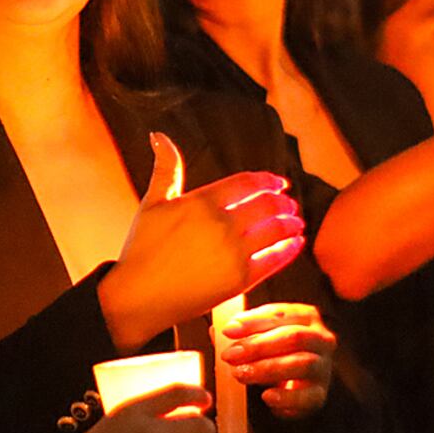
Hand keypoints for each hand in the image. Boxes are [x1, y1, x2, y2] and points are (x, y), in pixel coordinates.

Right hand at [97, 135, 303, 349]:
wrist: (138, 297)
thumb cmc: (141, 249)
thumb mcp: (152, 203)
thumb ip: (165, 169)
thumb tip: (159, 135)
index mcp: (202, 202)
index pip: (247, 183)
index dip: (267, 180)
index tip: (278, 182)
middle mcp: (221, 224)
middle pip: (267, 205)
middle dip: (283, 202)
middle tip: (289, 204)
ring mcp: (233, 253)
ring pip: (276, 230)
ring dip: (291, 223)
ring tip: (296, 223)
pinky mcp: (240, 280)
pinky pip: (274, 259)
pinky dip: (289, 249)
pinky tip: (295, 244)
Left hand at [216, 302, 334, 420]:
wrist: (300, 383)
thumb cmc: (278, 352)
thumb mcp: (261, 338)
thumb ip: (241, 334)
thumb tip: (215, 331)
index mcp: (306, 317)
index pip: (280, 314)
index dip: (252, 321)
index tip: (228, 330)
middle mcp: (321, 339)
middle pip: (293, 337)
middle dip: (258, 346)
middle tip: (230, 355)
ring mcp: (323, 367)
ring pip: (302, 364)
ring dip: (267, 369)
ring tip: (241, 374)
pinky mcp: (320, 394)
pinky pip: (307, 396)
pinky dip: (286, 397)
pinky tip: (267, 396)